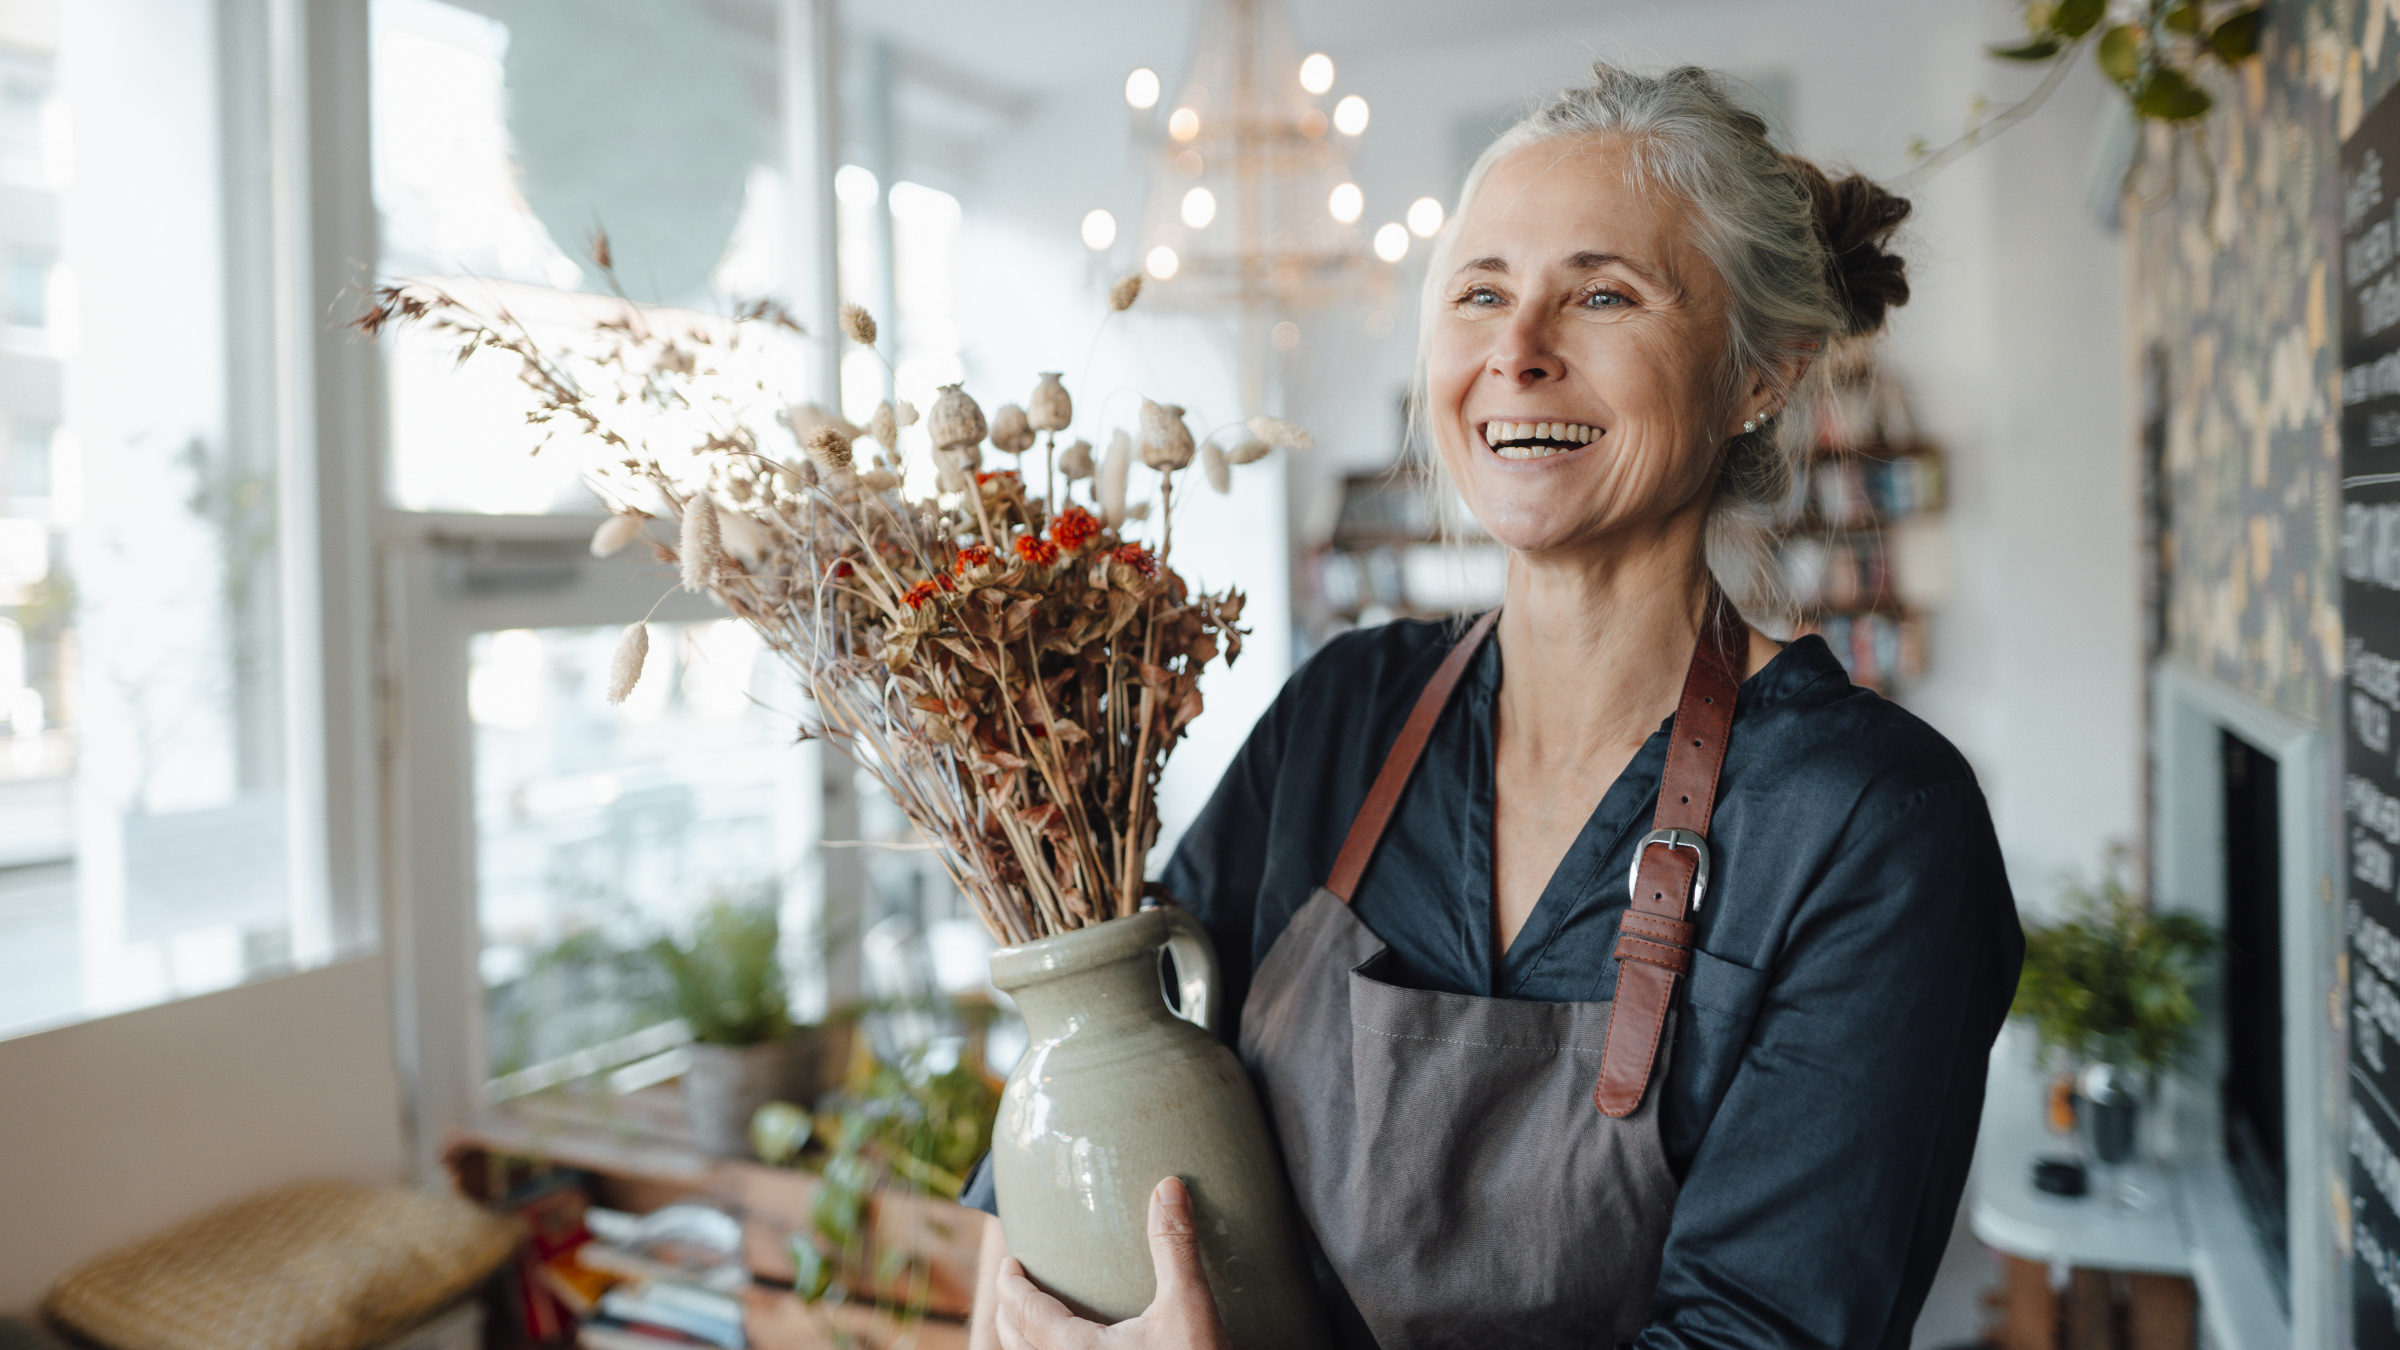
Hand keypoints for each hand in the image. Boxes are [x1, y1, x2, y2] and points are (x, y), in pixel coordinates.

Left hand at [994, 1177, 1231, 1349]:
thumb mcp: (1189, 1307)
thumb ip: (1174, 1247)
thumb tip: (1167, 1187)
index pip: (1022, 1311)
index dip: (1010, 1284)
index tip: (1011, 1263)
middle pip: (1015, 1342)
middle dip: (1010, 1312)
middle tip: (1017, 1287)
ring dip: (1026, 1341)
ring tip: (1037, 1322)